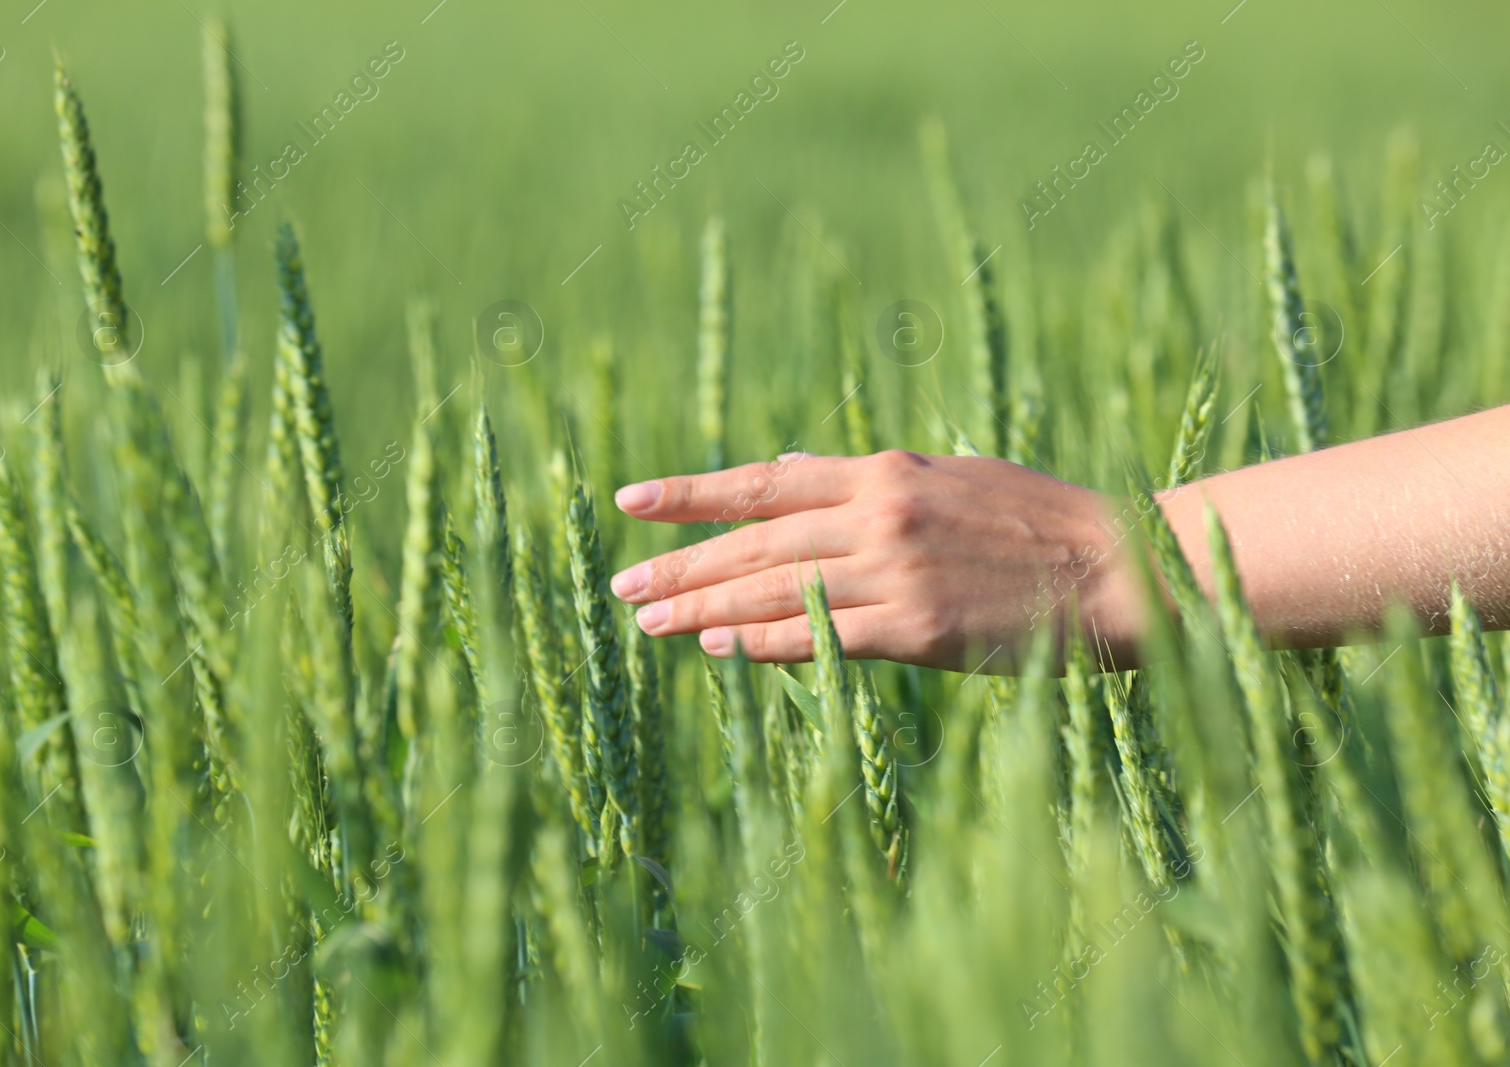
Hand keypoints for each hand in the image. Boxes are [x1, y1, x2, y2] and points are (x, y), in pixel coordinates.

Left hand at [609, 450, 1141, 671]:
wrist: (1123, 569)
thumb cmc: (1038, 520)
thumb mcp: (950, 474)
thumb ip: (865, 476)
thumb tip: (790, 462)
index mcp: (885, 471)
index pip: (765, 479)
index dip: (692, 494)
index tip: (631, 502)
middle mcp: (880, 514)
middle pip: (755, 539)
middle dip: (681, 561)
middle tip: (621, 582)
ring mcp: (897, 572)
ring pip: (775, 589)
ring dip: (704, 605)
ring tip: (647, 618)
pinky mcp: (919, 630)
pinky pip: (821, 638)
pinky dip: (762, 642)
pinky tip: (714, 646)